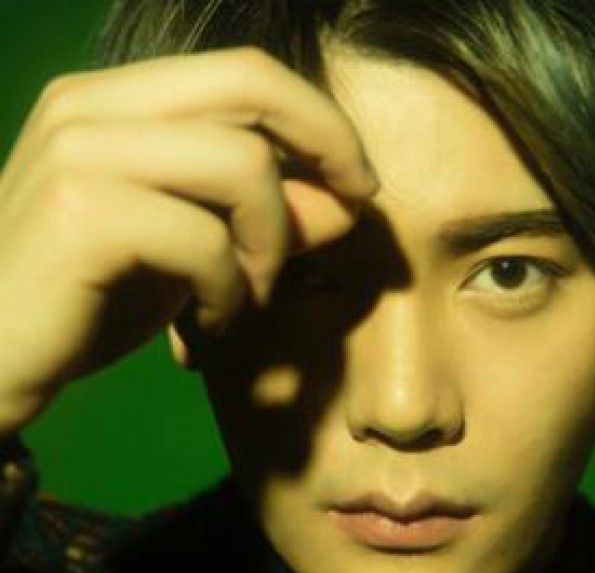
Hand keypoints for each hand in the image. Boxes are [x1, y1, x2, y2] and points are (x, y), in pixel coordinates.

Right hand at [0, 46, 378, 431]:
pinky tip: (208, 320)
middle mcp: (92, 108)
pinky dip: (228, 290)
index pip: (245, 73)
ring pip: (241, 165)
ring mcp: (80, 151)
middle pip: (251, 86)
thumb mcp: (194, 254)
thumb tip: (346, 200)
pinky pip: (204, 239)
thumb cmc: (92, 301)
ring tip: (248, 294)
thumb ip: (263, 219)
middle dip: (327, 147)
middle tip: (351, 210)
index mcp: (115, 103)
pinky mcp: (80, 211)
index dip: (319, 119)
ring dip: (269, 243)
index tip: (359, 179)